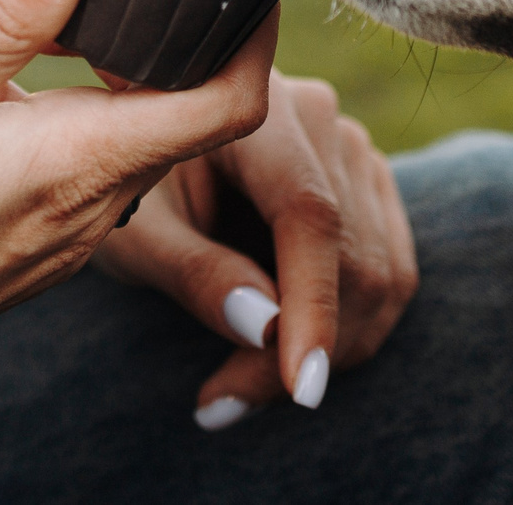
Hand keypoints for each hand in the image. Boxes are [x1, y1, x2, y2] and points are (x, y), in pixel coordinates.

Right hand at [0, 0, 273, 504]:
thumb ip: (1, 20)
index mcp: (73, 168)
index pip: (230, 102)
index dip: (253, 26)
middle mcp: (87, 212)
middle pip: (197, 114)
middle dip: (200, 27)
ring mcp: (59, 239)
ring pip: (145, 139)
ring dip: (145, 65)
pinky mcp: (26, 248)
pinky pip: (98, 168)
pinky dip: (99, 104)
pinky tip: (45, 60)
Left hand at [94, 71, 417, 428]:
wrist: (141, 150)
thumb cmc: (124, 185)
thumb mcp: (137, 232)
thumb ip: (194, 272)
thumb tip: (265, 326)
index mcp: (259, 108)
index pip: (309, 213)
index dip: (312, 304)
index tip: (301, 388)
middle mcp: (323, 119)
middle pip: (352, 257)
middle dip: (301, 349)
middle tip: (223, 404)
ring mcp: (354, 151)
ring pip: (379, 277)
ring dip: (323, 352)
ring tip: (236, 391)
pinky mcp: (369, 188)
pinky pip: (388, 275)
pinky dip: (343, 333)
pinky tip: (278, 363)